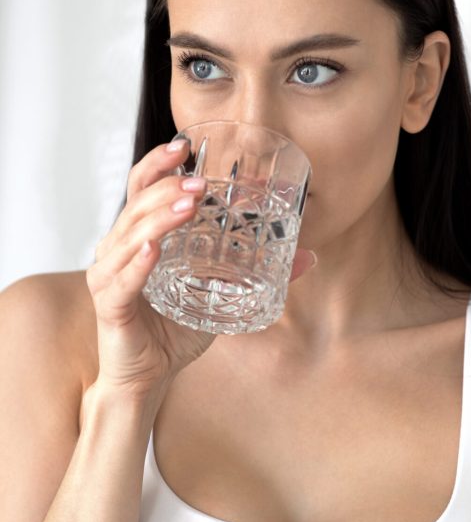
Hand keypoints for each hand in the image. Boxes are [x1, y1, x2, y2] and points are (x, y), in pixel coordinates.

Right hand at [86, 140, 316, 399]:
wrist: (150, 376)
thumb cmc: (176, 330)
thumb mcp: (223, 294)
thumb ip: (259, 272)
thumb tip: (310, 257)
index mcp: (142, 236)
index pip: (143, 188)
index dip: (159, 163)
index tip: (183, 145)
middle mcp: (120, 248)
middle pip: (136, 203)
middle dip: (167, 187)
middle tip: (200, 183)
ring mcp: (110, 275)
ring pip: (128, 235)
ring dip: (159, 218)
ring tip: (188, 205)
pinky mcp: (110, 305)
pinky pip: (122, 280)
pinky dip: (136, 264)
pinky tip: (152, 250)